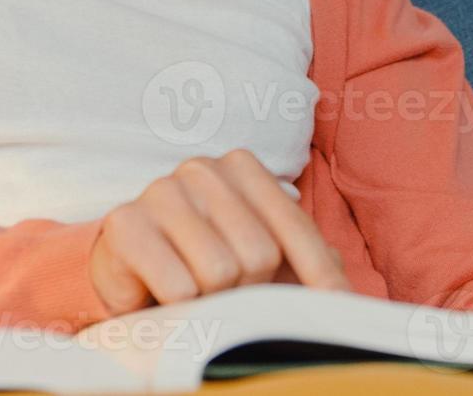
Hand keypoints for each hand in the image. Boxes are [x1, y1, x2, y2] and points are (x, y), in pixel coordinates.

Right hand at [88, 149, 350, 315]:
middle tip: (226, 289)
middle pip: (259, 254)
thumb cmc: (204, 264)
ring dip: (212, 297)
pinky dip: (180, 305)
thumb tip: (347, 297)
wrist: (128, 273)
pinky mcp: (125, 224)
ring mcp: (160, 191)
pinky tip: (165, 295)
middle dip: (249, 287)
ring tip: (196, 290)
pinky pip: (179, 287)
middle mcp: (201, 169)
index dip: (318, 273)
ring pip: (220, 272)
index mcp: (241, 166)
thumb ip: (309, 262)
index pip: (293, 226)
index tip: (338, 306)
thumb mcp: (263, 257)